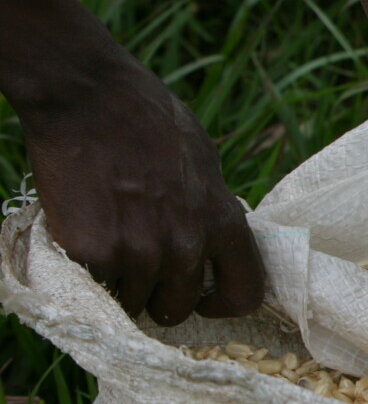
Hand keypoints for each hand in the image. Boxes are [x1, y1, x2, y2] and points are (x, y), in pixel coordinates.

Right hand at [0, 0, 262, 324]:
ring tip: (110, 241)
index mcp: (222, 221)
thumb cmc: (149, 120)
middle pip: (177, 306)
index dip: (224, 306)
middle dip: (161, 294)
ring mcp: (137, 252)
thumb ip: (213, 209)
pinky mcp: (92, 252)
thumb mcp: (205, 164)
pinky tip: (86, 234)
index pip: (245, 293)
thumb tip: (216, 241)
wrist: (88, 97)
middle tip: (142, 268)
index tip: (206, 302)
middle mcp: (185, 244)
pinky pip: (95, 284)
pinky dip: (89, 270)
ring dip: (123, 283)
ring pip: (133, 300)